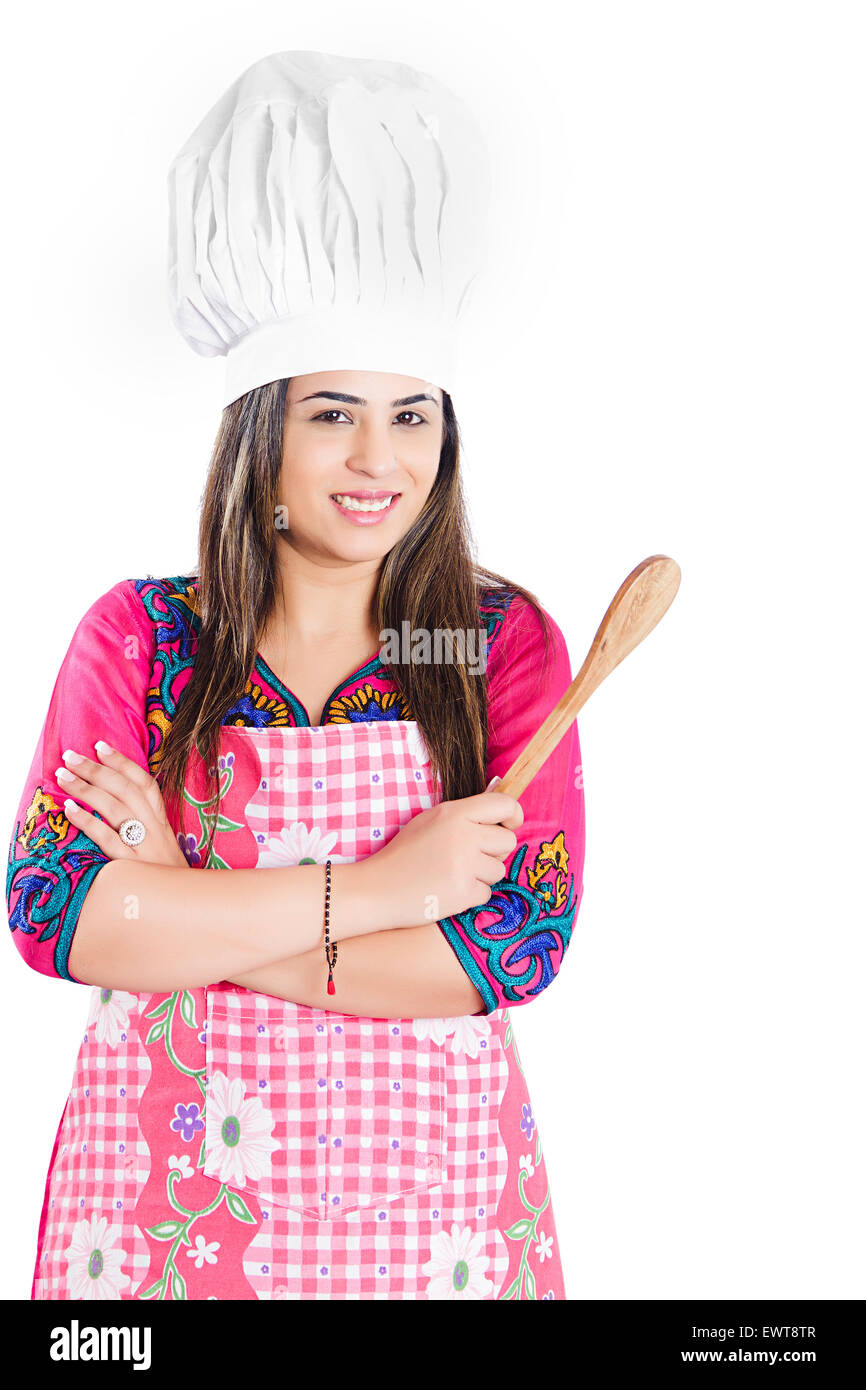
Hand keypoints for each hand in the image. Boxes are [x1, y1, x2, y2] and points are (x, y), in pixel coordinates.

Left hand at [56, 741, 188, 866]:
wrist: (188, 908)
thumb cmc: (168, 878)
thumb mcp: (163, 846)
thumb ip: (145, 825)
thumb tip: (116, 802)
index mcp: (163, 821)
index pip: (144, 783)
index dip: (123, 762)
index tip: (100, 746)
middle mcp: (156, 829)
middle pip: (125, 790)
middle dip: (96, 769)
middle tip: (70, 756)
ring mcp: (145, 847)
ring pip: (114, 809)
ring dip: (86, 788)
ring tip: (63, 776)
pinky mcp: (133, 866)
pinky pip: (107, 838)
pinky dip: (87, 821)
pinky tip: (69, 809)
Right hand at [368, 787, 523, 925]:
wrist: (376, 889)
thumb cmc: (403, 855)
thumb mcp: (430, 821)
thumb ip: (464, 815)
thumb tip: (502, 808)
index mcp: (454, 813)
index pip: (504, 805)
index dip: (514, 814)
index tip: (510, 824)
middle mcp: (463, 836)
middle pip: (508, 841)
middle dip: (494, 852)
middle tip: (468, 857)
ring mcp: (464, 865)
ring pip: (499, 870)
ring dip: (481, 875)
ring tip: (452, 874)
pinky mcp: (464, 892)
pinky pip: (487, 893)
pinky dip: (471, 895)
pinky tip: (448, 890)